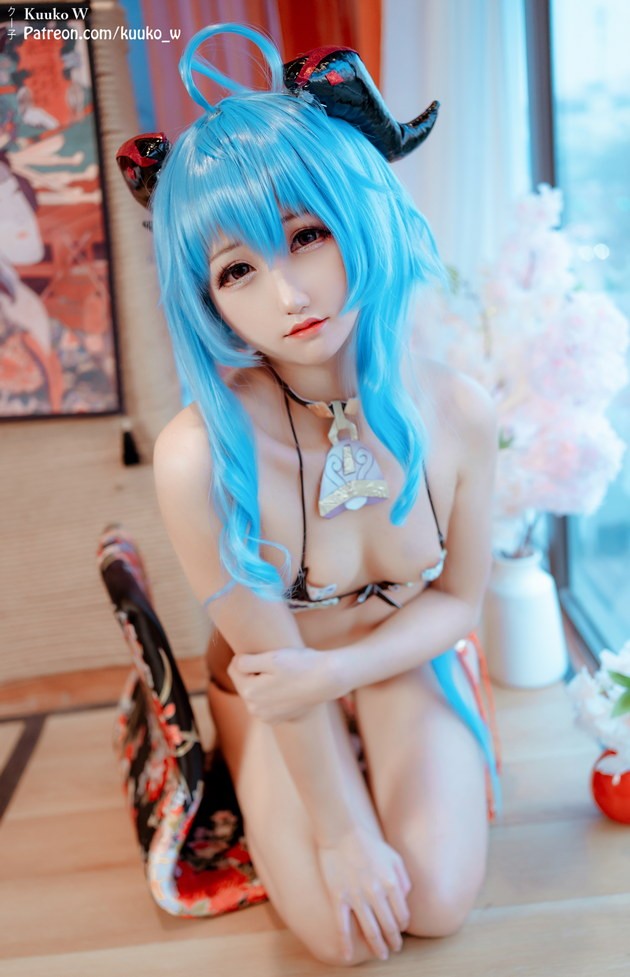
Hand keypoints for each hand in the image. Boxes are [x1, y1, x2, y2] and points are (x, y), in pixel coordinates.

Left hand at [227, 647, 343, 723]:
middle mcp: (254, 709)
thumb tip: (236, 664)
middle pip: (244, 682)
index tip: (264, 654)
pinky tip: (286, 687)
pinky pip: (266, 702)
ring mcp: (266, 717)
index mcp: (250, 692)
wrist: (327, 680)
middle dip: (254, 672)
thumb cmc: (301, 665)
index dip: (247, 656)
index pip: (235, 668)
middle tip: (276, 665)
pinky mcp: (277, 720)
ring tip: (282, 676)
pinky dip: (272, 694)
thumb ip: (246, 662)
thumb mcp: (271, 658)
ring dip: (262, 683)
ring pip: (255, 693)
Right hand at [316, 826, 411, 961]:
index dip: (402, 927)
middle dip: (393, 942)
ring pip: (370, 930)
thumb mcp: (394, 857)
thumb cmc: (369, 842)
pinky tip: (347, 956)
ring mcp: (356, 896)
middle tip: (394, 950)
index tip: (399, 932)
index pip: (402, 915)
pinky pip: (342, 926)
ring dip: (377, 946)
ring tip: (381, 955)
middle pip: (388, 926)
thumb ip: (403, 879)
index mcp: (391, 883)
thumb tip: (405, 899)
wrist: (341, 830)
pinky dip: (346, 943)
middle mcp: (376, 893)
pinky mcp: (339, 897)